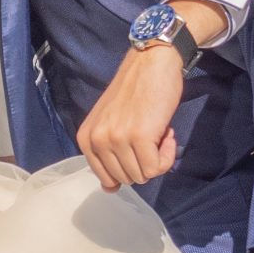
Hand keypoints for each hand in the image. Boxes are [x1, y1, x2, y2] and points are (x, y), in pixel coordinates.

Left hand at [76, 45, 185, 190]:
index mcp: (85, 139)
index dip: (129, 167)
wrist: (151, 63)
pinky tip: (166, 131)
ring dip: (158, 158)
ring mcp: (116, 139)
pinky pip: (157, 167)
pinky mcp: (139, 136)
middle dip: (144, 163)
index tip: (136, 147)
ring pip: (143, 176)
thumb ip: (107, 155)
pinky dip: (168, 155)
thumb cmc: (135, 93)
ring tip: (157, 131)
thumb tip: (109, 189)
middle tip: (150, 135)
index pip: (106, 178)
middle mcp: (97, 140)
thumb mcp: (110, 124)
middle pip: (127, 179)